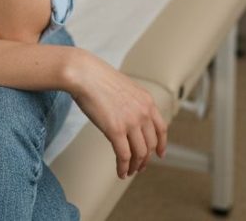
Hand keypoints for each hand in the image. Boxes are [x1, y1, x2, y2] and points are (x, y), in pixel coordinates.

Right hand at [67, 49, 167, 178]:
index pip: (161, 128)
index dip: (161, 144)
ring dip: (135, 166)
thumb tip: (130, 119)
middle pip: (151, 144)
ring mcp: (131, 122)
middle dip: (146, 159)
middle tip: (140, 166)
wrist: (84, 74)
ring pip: (139, 153)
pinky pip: (124, 156)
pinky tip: (120, 172)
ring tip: (129, 171)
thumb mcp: (125, 88)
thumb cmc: (98, 78)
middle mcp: (143, 112)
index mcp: (147, 101)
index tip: (159, 154)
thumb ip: (132, 103)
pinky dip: (123, 168)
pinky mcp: (116, 130)